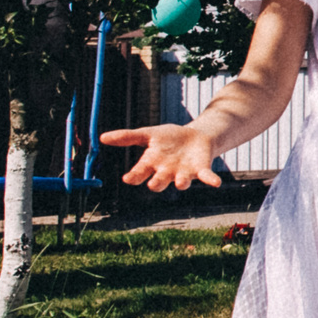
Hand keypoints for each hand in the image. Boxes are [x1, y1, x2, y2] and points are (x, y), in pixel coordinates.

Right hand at [98, 122, 222, 190]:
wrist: (195, 137)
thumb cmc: (169, 138)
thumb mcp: (148, 134)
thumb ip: (127, 137)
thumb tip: (102, 137)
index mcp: (152, 163)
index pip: (139, 174)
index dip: (134, 177)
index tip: (128, 178)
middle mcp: (166, 172)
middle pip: (158, 183)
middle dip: (156, 182)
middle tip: (154, 180)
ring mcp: (184, 173)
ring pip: (180, 183)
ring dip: (181, 182)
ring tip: (180, 181)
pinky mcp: (201, 170)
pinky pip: (206, 178)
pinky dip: (210, 180)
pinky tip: (216, 183)